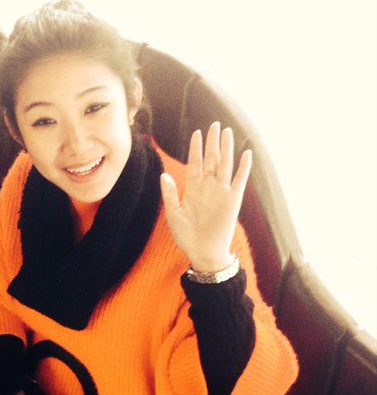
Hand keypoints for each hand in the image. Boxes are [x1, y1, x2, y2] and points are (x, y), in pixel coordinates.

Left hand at [160, 122, 251, 271]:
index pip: (195, 163)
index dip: (196, 148)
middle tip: (214, 125)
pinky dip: (243, 167)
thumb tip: (164, 174)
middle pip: (211, 159)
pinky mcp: (233, 200)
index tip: (197, 133)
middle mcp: (208, 187)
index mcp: (193, 189)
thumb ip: (170, 194)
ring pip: (225, 165)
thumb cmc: (186, 236)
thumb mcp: (173, 214)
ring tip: (228, 132)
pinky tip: (246, 153)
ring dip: (226, 149)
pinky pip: (239, 180)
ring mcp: (221, 192)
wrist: (203, 252)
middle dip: (212, 142)